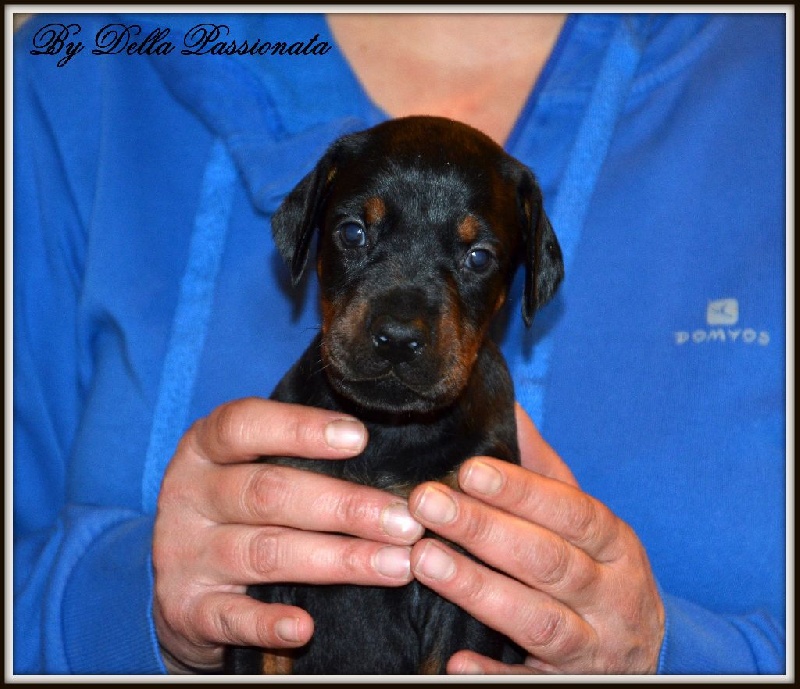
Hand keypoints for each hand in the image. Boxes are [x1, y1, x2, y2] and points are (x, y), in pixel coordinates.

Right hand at [152, 398, 423, 672]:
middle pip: (269, 493)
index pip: (245, 425)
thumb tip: (386, 452)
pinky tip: (305, 627)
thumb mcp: (246, 464)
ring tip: (395, 566)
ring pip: (266, 553)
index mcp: (204, 448)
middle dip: (345, 506)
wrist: (173, 579)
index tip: (359, 439)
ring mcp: (185, 554)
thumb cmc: (235, 505)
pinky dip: (268, 624)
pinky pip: (231, 618)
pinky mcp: (187, 609)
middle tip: (404, 520)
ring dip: (337, 560)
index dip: (300, 429)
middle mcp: (191, 495)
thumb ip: (295, 453)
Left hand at [407, 404, 664, 673]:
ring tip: (425, 561)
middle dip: (485, 531)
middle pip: (549, 561)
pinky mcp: (566, 685)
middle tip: (426, 504)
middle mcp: (611, 595)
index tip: (468, 468)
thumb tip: (507, 407)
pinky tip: (454, 660)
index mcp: (614, 543)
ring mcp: (592, 647)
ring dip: (480, 591)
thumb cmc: (598, 567)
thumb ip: (544, 470)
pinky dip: (494, 674)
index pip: (570, 511)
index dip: (520, 491)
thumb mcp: (585, 519)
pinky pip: (528, 684)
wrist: (648, 650)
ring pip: (539, 621)